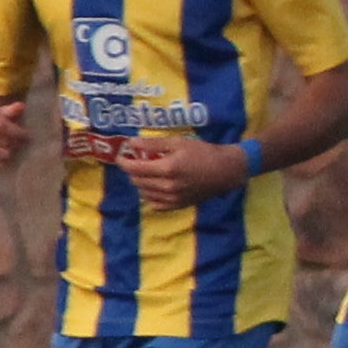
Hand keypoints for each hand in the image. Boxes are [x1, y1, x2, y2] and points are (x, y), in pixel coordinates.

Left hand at [115, 134, 252, 206]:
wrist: (226, 171)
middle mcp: (168, 186)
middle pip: (137, 181)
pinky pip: (155, 204)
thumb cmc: (203, 152)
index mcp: (167, 168)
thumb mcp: (179, 142)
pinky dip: (150, 196)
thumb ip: (152, 144)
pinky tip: (155, 187)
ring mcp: (173, 198)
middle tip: (138, 162)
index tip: (122, 156)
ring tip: (148, 173)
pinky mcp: (178, 205)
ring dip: (141, 182)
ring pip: (144, 193)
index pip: (135, 168)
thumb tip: (130, 143)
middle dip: (133, 171)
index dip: (124, 162)